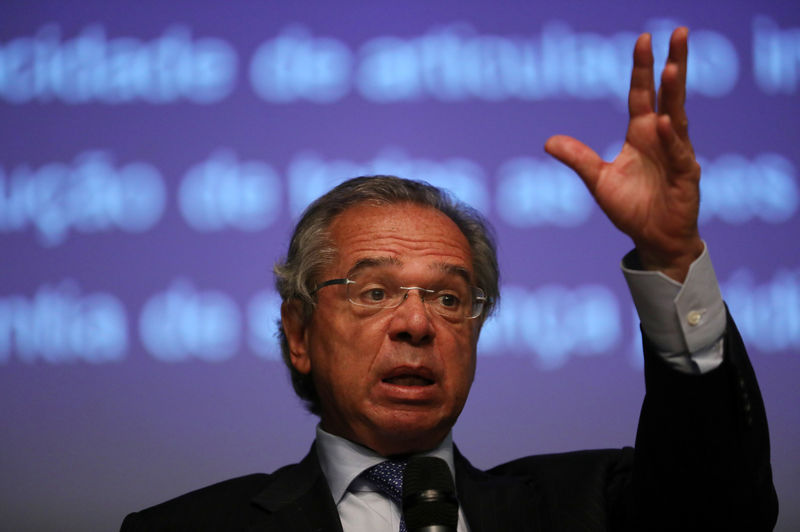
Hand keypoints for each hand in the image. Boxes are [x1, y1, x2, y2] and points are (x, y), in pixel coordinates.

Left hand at [545, 27, 703, 282]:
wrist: (653, 239)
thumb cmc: (631, 209)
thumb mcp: (599, 180)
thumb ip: (578, 159)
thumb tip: (548, 142)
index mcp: (642, 135)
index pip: (642, 94)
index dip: (643, 68)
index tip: (644, 39)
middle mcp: (662, 139)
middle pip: (669, 95)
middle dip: (674, 64)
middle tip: (679, 33)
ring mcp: (678, 155)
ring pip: (678, 118)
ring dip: (675, 94)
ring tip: (672, 68)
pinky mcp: (686, 176)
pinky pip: (679, 154)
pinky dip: (672, 139)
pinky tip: (666, 122)